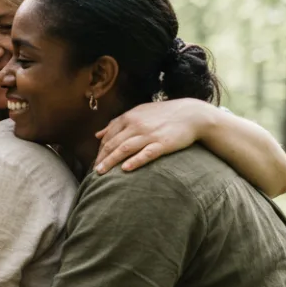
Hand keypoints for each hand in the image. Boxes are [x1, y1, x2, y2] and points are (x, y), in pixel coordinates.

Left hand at [94, 98, 210, 173]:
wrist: (192, 114)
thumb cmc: (163, 115)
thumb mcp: (138, 113)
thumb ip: (117, 123)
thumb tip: (97, 135)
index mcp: (129, 117)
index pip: (109, 135)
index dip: (100, 149)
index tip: (95, 161)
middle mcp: (136, 125)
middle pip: (113, 143)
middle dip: (101, 158)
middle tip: (93, 171)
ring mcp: (149, 134)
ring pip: (125, 149)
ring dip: (111, 161)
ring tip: (101, 173)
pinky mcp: (163, 143)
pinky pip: (146, 153)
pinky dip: (135, 161)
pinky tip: (125, 169)